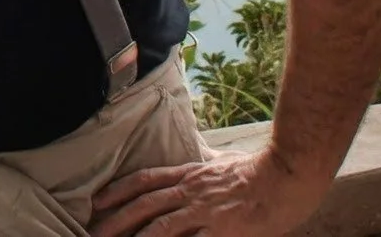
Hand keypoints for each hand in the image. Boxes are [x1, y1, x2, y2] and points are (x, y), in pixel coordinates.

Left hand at [89, 147, 322, 236]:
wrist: (286, 174)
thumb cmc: (259, 168)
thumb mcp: (225, 160)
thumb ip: (208, 161)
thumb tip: (199, 151)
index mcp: (191, 175)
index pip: (145, 180)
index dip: (119, 191)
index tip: (98, 202)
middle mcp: (191, 192)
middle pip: (145, 205)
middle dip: (117, 220)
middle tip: (94, 232)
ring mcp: (205, 212)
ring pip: (161, 228)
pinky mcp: (222, 232)